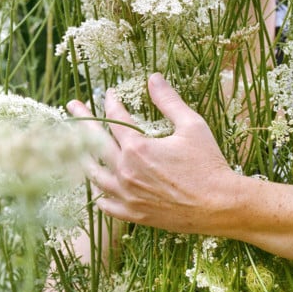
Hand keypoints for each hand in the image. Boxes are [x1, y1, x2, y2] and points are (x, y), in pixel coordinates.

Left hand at [69, 73, 237, 234]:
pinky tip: (97, 187)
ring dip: (85, 158)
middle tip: (73, 107)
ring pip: (96, 176)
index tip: (109, 93)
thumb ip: (169, 101)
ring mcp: (128, 196)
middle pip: (95, 143)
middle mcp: (126, 172)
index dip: (111, 102)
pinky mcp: (135, 215)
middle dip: (83, 122)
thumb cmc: (208, 165)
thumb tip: (153, 77)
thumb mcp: (192, 126)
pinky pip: (107, 206)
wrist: (219, 205)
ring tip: (78, 148)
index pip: (115, 119)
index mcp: (137, 149)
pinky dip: (99, 195)